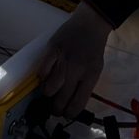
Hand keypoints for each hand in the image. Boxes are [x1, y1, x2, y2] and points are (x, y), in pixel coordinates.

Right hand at [36, 4, 112, 119]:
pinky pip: (42, 72)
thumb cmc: (93, 48)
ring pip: (49, 89)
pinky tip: (46, 76)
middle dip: (57, 109)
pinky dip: (43, 77)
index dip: (70, 114)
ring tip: (50, 93)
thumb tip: (71, 103)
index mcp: (91, 76)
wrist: (90, 24)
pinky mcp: (52, 50)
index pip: (78, 103)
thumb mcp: (96, 69)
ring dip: (48, 94)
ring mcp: (63, 60)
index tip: (66, 114)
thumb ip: (85, 85)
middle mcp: (77, 70)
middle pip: (61, 100)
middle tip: (55, 109)